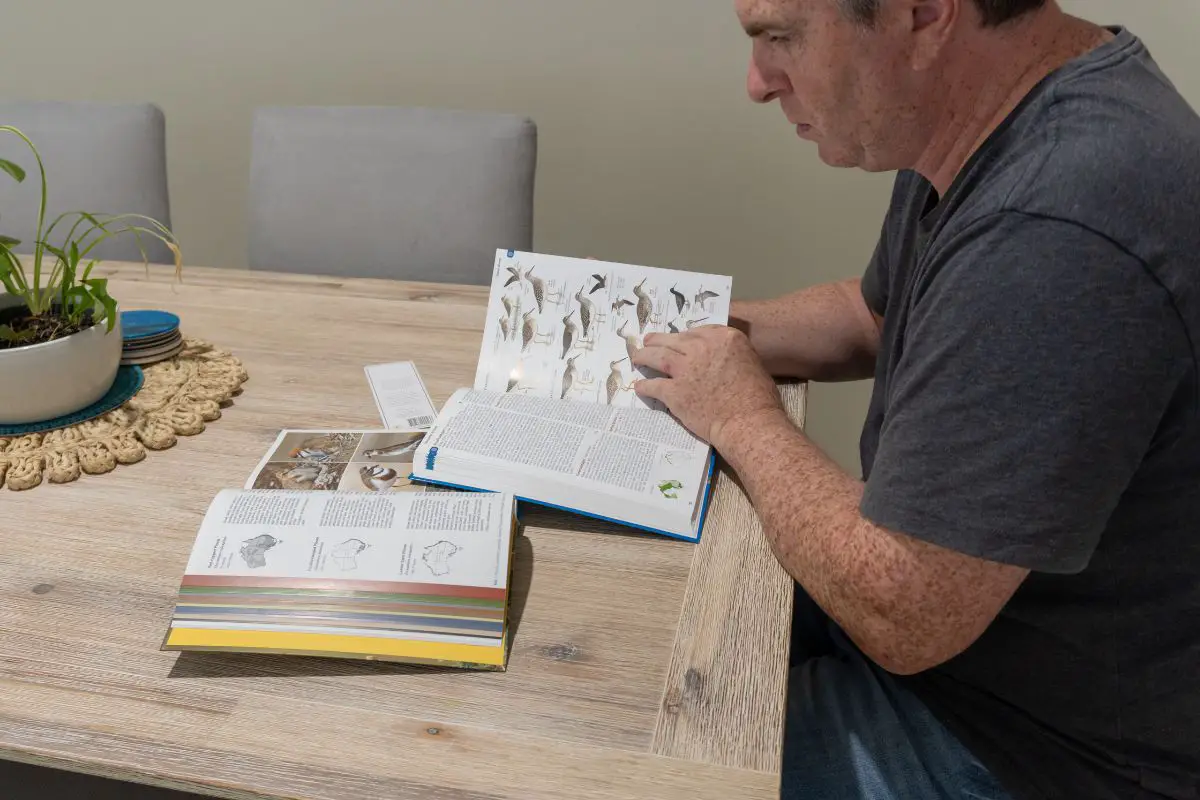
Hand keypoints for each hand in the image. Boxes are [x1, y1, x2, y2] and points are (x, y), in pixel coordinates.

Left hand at [631, 325, 785, 447]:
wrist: (748, 421)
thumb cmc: (758, 396)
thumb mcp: (750, 361)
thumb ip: (730, 353)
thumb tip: (718, 358)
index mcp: (724, 338)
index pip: (696, 331)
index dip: (683, 336)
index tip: (676, 339)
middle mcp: (701, 348)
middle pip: (672, 340)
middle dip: (657, 340)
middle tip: (648, 342)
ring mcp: (685, 369)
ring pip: (657, 356)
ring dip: (644, 356)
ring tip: (637, 357)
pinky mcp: (674, 392)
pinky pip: (653, 385)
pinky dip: (644, 386)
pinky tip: (639, 387)